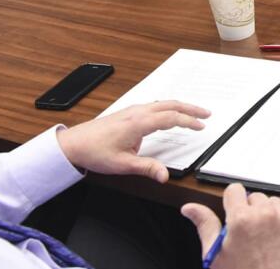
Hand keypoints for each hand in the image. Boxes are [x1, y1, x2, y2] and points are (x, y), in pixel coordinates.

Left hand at [56, 101, 209, 182]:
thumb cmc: (94, 152)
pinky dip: (168, 107)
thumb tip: (165, 175)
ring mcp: (132, 110)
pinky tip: (169, 114)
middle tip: (207, 113)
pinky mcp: (128, 112)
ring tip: (192, 112)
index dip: (189, 121)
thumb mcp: (122, 164)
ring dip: (180, 106)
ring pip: (163, 103)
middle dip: (191, 108)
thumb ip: (147, 168)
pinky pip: (154, 105)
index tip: (201, 126)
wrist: (72, 144)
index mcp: (139, 122)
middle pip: (171, 104)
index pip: (171, 118)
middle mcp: (137, 112)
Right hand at [182, 183, 279, 268]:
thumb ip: (205, 225)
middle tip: (247, 233)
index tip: (232, 211)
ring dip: (267, 214)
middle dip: (249, 211)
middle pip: (254, 196)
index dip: (231, 202)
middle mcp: (265, 214)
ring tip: (262, 238)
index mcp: (240, 219)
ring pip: (272, 202)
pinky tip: (276, 240)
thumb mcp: (216, 255)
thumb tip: (190, 208)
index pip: (234, 189)